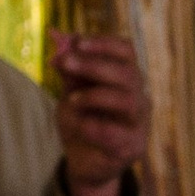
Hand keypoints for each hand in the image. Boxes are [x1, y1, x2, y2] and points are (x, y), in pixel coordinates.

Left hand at [49, 30, 145, 195]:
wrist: (82, 161)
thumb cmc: (81, 119)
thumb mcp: (70, 90)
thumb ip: (67, 66)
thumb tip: (55, 33)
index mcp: (126, 78)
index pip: (126, 51)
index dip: (104, 43)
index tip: (77, 41)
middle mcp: (138, 97)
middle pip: (127, 72)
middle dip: (93, 65)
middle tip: (64, 63)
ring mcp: (139, 123)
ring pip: (128, 100)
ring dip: (96, 95)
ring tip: (73, 99)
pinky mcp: (132, 148)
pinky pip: (118, 134)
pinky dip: (95, 127)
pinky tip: (81, 125)